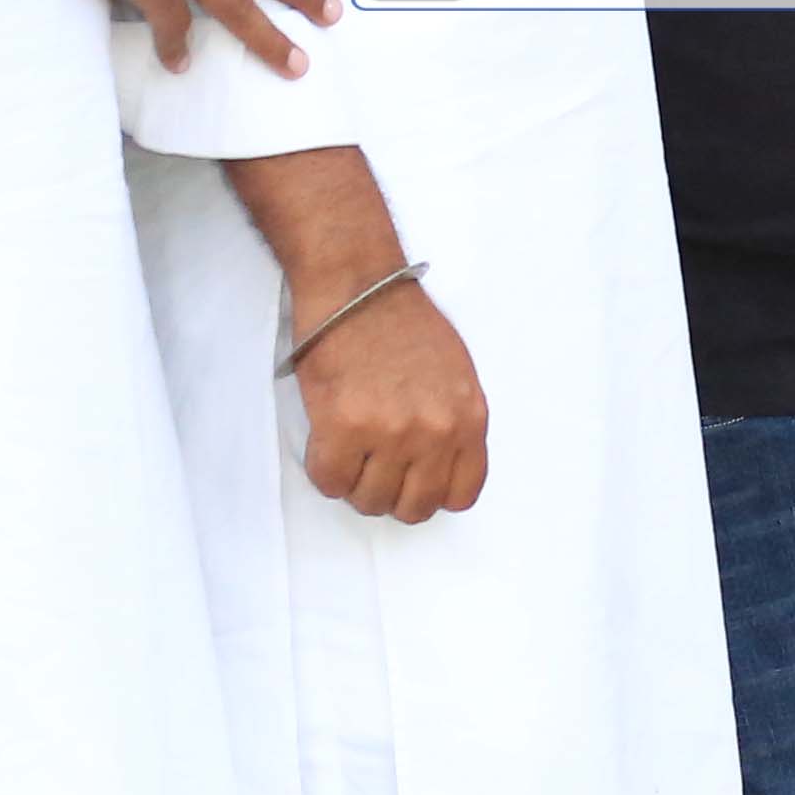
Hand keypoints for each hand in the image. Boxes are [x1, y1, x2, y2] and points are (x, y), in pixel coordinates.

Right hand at [293, 276, 489, 522]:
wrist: (357, 286)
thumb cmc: (403, 322)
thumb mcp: (456, 375)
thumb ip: (453, 422)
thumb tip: (437, 465)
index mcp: (469, 418)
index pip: (461, 494)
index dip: (432, 491)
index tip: (414, 478)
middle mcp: (435, 432)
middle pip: (415, 508)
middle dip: (392, 494)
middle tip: (375, 466)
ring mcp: (390, 433)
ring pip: (371, 501)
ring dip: (356, 483)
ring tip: (351, 448)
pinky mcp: (343, 428)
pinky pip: (331, 483)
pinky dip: (326, 471)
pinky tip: (328, 441)